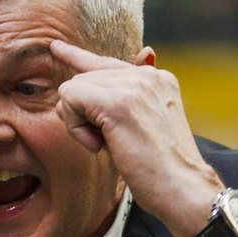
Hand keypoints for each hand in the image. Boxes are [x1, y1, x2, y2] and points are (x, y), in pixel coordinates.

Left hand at [48, 41, 223, 236]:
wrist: (181, 188)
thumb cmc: (160, 170)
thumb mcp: (142, 128)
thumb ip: (121, 102)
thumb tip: (88, 80)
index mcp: (156, 79)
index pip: (106, 63)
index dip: (77, 58)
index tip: (56, 48)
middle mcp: (146, 75)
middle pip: (82, 80)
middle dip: (83, 115)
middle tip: (110, 142)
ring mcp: (133, 85)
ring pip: (72, 90)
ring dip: (80, 125)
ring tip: (110, 145)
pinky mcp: (117, 101)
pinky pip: (70, 99)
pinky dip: (76, 128)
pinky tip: (99, 145)